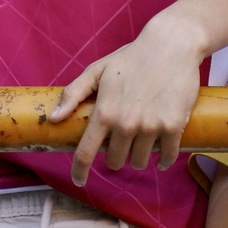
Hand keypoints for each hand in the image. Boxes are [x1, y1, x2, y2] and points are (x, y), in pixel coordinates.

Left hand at [50, 19, 202, 184]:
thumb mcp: (96, 71)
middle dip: (115, 157)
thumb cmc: (130, 58)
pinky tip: (160, 157)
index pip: (87, 152)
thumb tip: (53, 119)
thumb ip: (73, 95)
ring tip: (139, 141)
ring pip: (140, 161)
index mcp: (103, 112)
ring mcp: (151, 127)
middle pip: (116, 161)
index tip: (79, 180)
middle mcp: (126, 124)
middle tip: (119, 143)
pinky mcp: (174, 126)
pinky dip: (163, 160)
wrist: (170, 48)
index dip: (80, 170)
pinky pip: (167, 156)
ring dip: (138, 157)